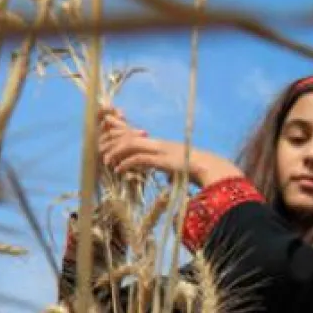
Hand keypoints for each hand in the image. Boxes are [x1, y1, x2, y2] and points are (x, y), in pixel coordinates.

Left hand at [96, 107, 241, 186]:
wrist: (211, 169)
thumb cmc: (197, 172)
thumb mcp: (179, 170)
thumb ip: (170, 172)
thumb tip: (168, 180)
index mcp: (160, 144)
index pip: (135, 133)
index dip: (119, 131)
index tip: (105, 136)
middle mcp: (158, 143)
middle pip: (129, 135)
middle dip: (112, 140)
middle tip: (101, 150)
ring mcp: (160, 150)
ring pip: (131, 144)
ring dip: (116, 152)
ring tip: (107, 161)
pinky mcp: (163, 160)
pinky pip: (139, 159)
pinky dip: (127, 163)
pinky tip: (119, 170)